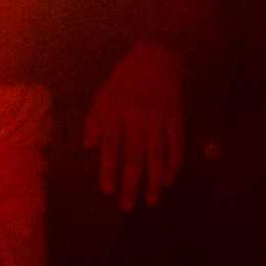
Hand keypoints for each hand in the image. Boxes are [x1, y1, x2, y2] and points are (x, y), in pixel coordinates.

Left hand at [83, 41, 185, 211]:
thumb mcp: (102, 96)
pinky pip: (176, 146)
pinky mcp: (176, 120)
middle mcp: (137, 119)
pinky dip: (174, 165)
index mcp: (115, 113)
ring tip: (151, 200)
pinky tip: (168, 181)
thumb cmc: (124, 81)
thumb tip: (88, 148)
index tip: (107, 190)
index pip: (111, 147)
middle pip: (134, 157)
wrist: (156, 59)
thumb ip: (94, 122)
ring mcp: (159, 120)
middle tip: (127, 206)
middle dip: (130, 184)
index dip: (109, 169)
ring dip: (153, 181)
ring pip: (157, 156)